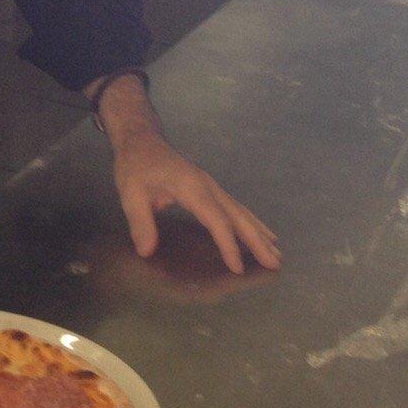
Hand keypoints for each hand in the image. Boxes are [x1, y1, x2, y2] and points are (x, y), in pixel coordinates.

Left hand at [110, 130, 281, 273]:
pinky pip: (235, 207)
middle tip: (275, 264)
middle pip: (238, 216)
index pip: (216, 220)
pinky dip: (251, 222)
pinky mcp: (210, 187)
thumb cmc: (135, 164)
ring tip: (277, 254)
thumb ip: (139, 222)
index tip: (238, 268)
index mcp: (192, 187)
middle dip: (257, 241)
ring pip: (241, 211)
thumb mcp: (130, 192)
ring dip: (260, 233)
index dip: (228, 244)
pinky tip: (262, 233)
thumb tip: (147, 251)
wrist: (141, 139)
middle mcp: (208, 186)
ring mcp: (211, 185)